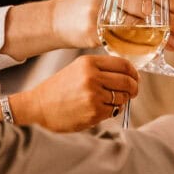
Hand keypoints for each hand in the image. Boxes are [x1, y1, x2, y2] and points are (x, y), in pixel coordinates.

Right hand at [8, 55, 139, 131]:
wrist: (38, 108)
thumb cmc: (58, 90)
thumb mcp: (77, 70)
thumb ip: (101, 69)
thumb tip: (128, 75)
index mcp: (89, 62)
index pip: (123, 64)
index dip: (134, 73)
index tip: (135, 78)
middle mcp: (92, 76)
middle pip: (127, 81)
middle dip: (133, 89)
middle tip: (132, 93)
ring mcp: (93, 95)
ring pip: (122, 97)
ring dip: (121, 101)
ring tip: (109, 102)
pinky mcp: (94, 111)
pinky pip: (114, 111)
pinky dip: (111, 111)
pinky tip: (99, 110)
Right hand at [50, 0, 173, 50]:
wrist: (54, 19)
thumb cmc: (87, 5)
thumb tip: (166, 6)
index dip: (168, 0)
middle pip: (145, 8)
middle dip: (168, 21)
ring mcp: (99, 12)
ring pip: (138, 26)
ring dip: (159, 37)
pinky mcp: (94, 31)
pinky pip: (124, 41)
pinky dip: (142, 47)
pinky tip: (154, 51)